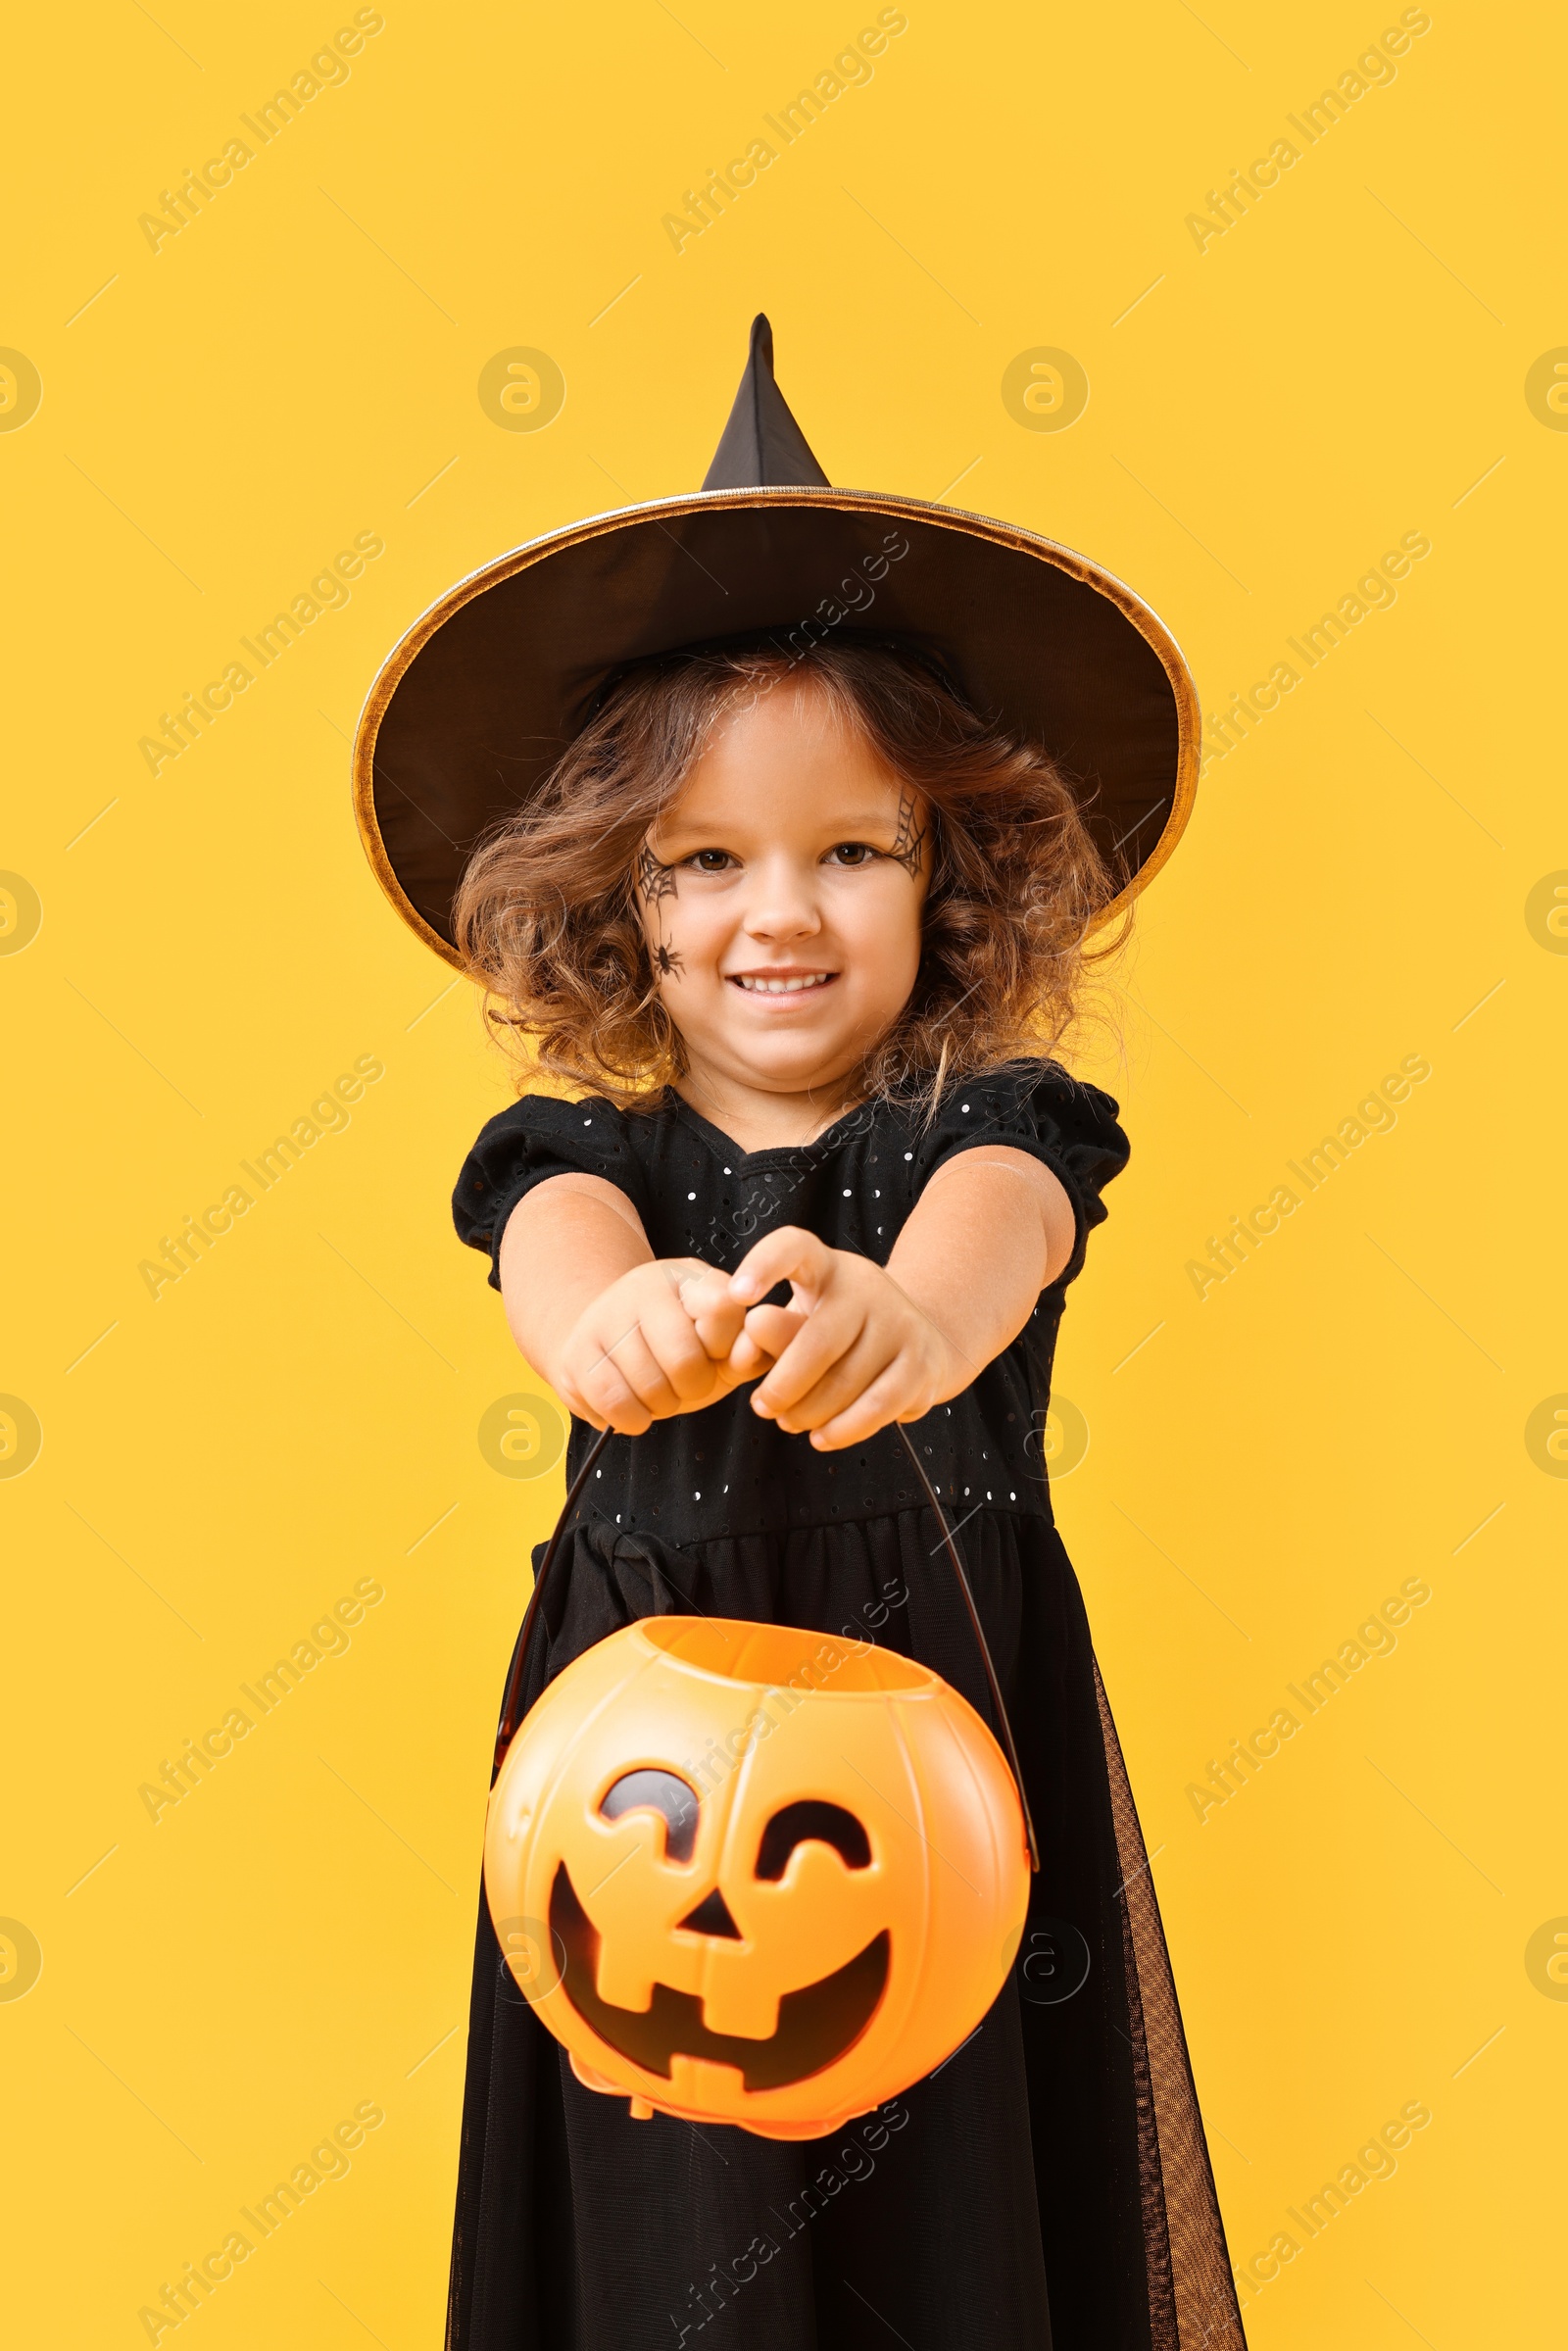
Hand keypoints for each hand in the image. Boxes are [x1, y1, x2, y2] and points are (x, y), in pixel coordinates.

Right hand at [553, 1258, 749, 1434]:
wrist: (608, 1341)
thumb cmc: (678, 1348)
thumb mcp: (722, 1347)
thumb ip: (749, 1353)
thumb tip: (749, 1354)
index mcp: (692, 1278)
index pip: (723, 1309)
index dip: (723, 1348)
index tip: (714, 1352)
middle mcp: (645, 1284)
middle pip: (685, 1361)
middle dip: (693, 1388)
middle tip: (684, 1383)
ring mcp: (605, 1315)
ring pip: (649, 1387)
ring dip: (661, 1406)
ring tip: (657, 1392)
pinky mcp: (576, 1351)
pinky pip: (614, 1402)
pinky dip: (631, 1420)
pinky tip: (633, 1409)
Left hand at [681, 1226, 973, 1449]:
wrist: (920, 1342)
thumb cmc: (840, 1334)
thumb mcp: (800, 1322)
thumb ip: (770, 1333)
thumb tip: (748, 1340)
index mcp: (826, 1267)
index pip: (794, 1248)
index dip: (764, 1266)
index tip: (737, 1295)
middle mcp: (867, 1287)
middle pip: (819, 1341)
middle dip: (782, 1386)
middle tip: (762, 1407)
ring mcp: (901, 1323)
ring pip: (846, 1381)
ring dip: (809, 1413)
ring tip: (790, 1422)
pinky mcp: (921, 1363)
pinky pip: (878, 1406)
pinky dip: (844, 1429)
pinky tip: (823, 1438)